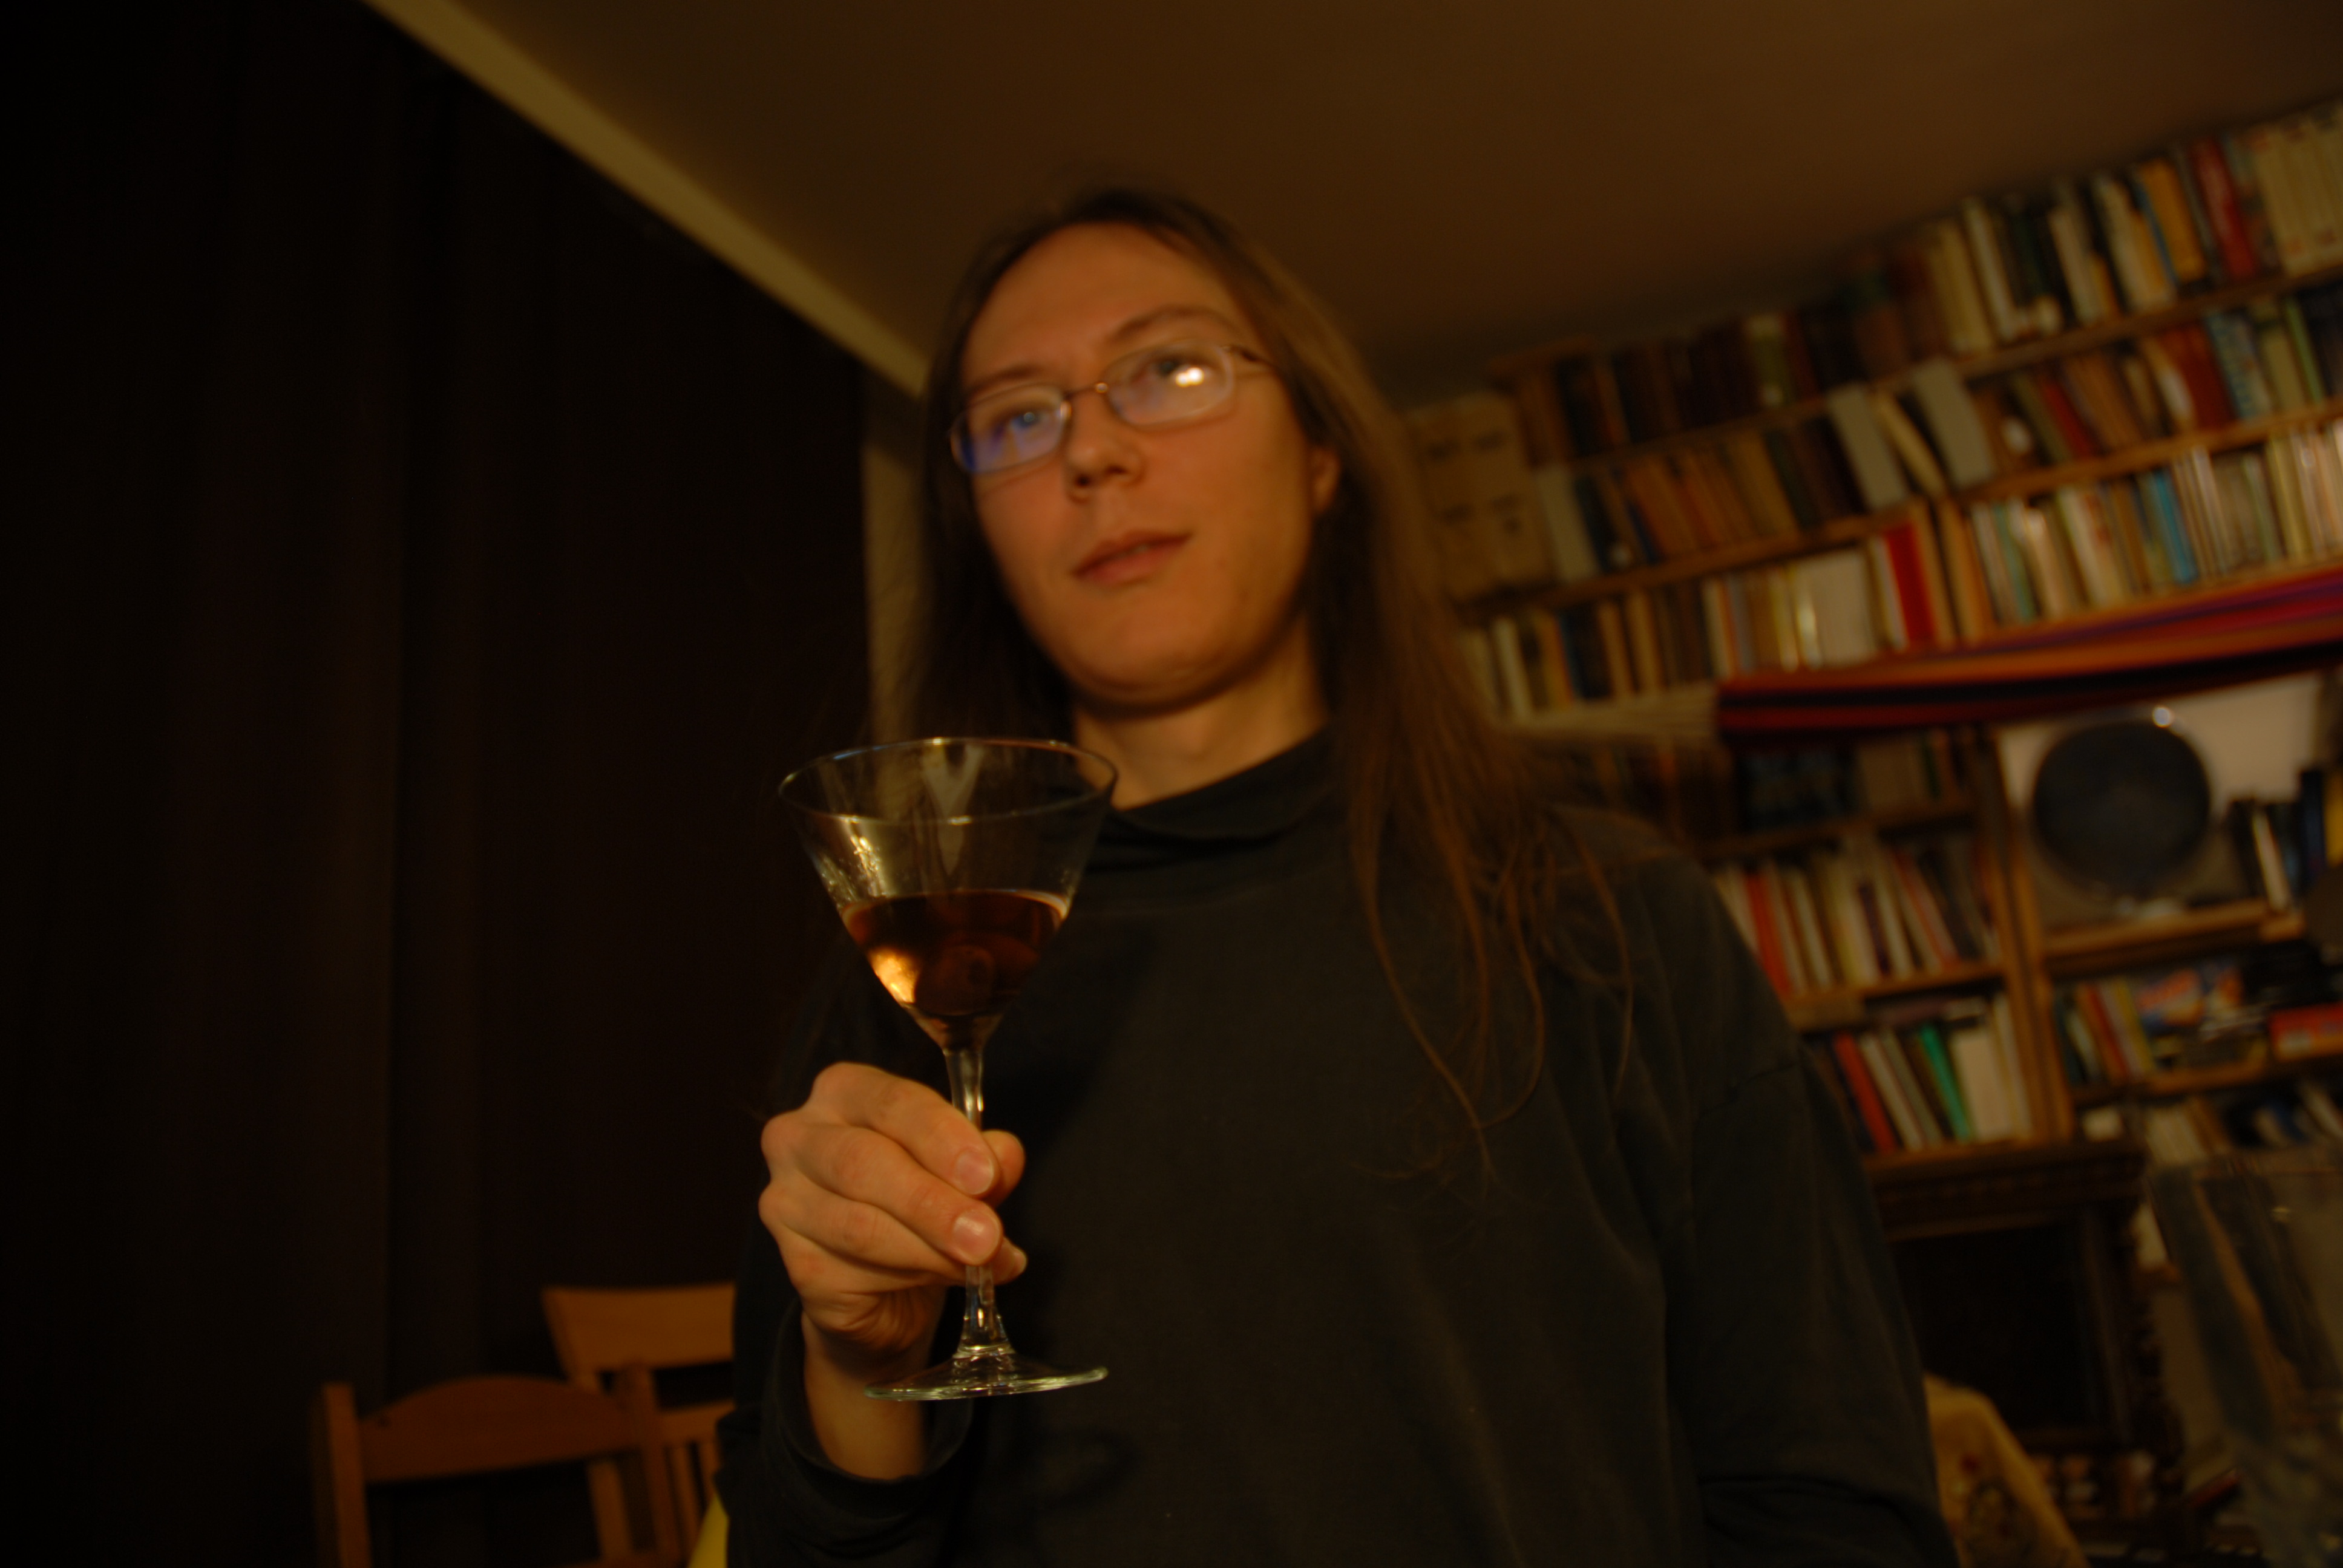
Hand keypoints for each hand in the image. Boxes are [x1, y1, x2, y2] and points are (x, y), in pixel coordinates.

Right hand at [758, 1061, 1028, 1378]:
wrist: (886, 1284)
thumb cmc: (921, 1202)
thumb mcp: (963, 1171)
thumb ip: (985, 1159)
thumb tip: (1002, 1158)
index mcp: (844, 1092)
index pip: (892, 1102)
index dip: (941, 1138)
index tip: (985, 1175)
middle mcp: (800, 1138)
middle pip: (863, 1162)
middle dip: (933, 1203)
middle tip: (986, 1236)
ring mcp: (787, 1203)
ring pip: (860, 1226)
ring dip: (933, 1250)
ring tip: (984, 1262)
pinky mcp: (797, 1265)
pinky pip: (855, 1272)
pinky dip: (913, 1277)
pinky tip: (949, 1280)